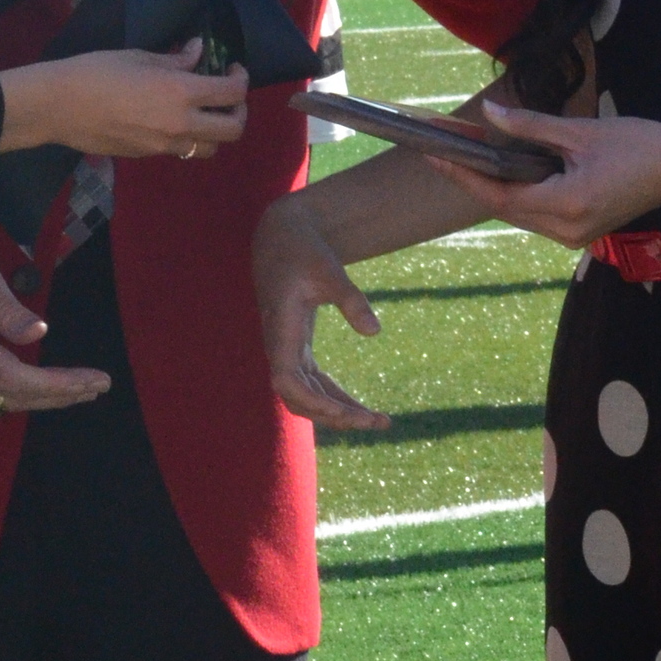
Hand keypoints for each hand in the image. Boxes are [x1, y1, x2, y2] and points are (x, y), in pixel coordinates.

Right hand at [0, 42, 250, 161]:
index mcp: (180, 92)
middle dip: (239, 111)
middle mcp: (180, 124)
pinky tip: (174, 120)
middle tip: (227, 96)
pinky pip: (183, 151)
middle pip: (234, 129)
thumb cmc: (95, 71)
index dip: (241, 79)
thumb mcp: (139, 57)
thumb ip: (175, 60)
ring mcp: (165, 145)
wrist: (59, 106)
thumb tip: (198, 52)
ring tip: (204, 113)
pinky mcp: (149, 156)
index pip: (232, 92)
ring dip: (216, 131)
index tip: (233, 68)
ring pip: (211, 149)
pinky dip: (189, 138)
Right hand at [0, 241, 109, 413]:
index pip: (21, 380)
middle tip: (99, 387)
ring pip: (8, 402)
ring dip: (48, 399)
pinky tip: (49, 390)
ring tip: (83, 391)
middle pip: (19, 398)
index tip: (95, 380)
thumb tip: (40, 333)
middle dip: (63, 395)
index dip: (61, 385)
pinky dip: (27, 396)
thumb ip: (9, 309)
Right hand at [252, 192, 388, 431]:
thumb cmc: (303, 250)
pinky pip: (315, 385)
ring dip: (340, 413)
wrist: (282, 238)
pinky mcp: (297, 349)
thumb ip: (351, 299)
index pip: (286, 380)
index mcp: (280, 330)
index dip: (312, 401)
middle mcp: (280, 347)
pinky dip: (337, 398)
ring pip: (309, 397)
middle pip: (300, 398)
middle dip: (336, 416)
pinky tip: (363, 409)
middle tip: (378, 422)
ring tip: (380, 421)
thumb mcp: (329, 269)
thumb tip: (375, 332)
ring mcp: (287, 351)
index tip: (345, 413)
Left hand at [425, 101, 660, 246]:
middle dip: (475, 180)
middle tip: (448, 149)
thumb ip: (531, 126)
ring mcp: (575, 237)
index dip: (464, 176)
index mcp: (566, 205)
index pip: (500, 195)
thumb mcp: (581, 132)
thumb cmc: (640, 145)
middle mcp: (566, 231)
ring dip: (497, 188)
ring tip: (471, 156)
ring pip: (521, 214)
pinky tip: (508, 170)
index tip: (435, 154)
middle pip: (506, 208)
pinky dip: (520, 194)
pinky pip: (539, 216)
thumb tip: (489, 114)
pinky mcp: (582, 232)